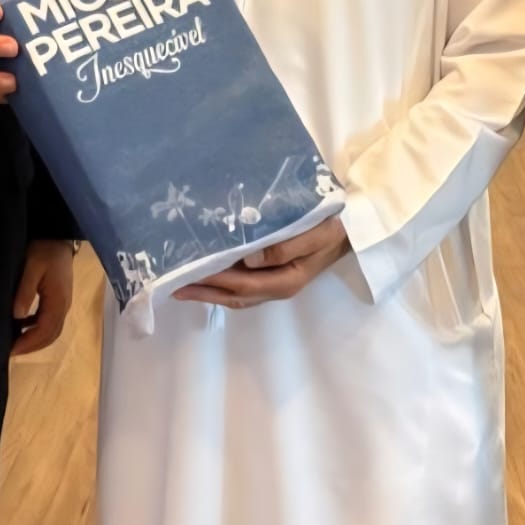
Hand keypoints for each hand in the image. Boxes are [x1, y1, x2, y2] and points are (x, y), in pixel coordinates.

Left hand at [12, 239, 75, 354]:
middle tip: (10, 352)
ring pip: (52, 331)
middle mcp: (64, 306)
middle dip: (31, 346)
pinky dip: (37, 329)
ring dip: (35, 340)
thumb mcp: (32, 267)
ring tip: (15, 343)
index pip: (45, 331)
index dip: (27, 343)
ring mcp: (63, 303)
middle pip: (51, 335)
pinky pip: (49, 321)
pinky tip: (22, 327)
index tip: (10, 350)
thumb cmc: (44, 250)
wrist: (58, 236)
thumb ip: (25, 291)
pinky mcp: (59, 299)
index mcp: (58, 301)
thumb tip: (17, 316)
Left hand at [173, 217, 350, 309]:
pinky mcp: (274, 276)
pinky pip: (243, 286)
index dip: (214, 281)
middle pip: (234, 295)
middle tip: (172, 285)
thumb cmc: (334, 228)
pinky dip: (222, 285)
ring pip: (236, 294)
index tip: (188, 273)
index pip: (242, 284)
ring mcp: (276, 284)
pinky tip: (208, 277)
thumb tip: (250, 259)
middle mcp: (277, 288)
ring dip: (209, 292)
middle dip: (204, 292)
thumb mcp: (317, 233)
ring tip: (181, 285)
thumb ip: (286, 246)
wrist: (352, 231)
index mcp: (285, 281)